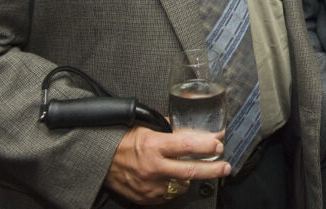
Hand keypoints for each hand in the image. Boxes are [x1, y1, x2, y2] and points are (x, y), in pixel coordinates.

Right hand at [104, 127, 229, 203]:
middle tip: (226, 167)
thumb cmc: (123, 141)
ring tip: (187, 168)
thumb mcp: (147, 127)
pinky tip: (170, 178)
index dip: (206, 145)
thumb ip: (171, 129)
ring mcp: (150, 186)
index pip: (187, 145)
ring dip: (189, 177)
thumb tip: (196, 129)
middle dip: (213, 169)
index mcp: (154, 145)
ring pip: (182, 184)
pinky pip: (169, 194)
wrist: (100, 160)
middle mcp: (153, 167)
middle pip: (191, 170)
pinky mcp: (147, 198)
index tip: (219, 143)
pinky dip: (174, 186)